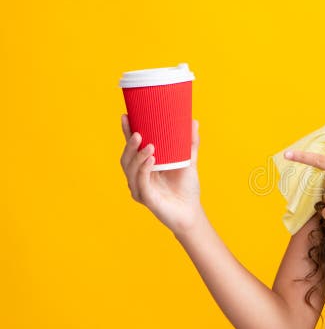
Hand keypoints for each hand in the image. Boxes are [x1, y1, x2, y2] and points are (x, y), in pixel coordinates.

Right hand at [119, 114, 204, 235]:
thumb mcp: (189, 161)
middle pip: (127, 158)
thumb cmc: (186, 188)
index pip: (132, 148)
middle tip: (138, 133)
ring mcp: (140, 188)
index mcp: (144, 167)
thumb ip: (190, 143)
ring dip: (138, 156)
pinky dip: (144, 170)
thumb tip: (193, 121)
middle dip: (130, 144)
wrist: (191, 212)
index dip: (127, 133)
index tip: (126, 116)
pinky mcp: (146, 198)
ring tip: (149, 146)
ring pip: (131, 169)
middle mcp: (138, 177)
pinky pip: (141, 182)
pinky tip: (151, 160)